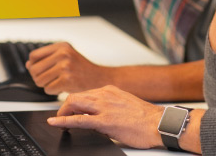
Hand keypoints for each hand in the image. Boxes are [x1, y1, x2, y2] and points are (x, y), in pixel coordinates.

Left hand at [27, 42, 109, 94]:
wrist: (99, 78)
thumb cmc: (82, 69)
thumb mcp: (66, 57)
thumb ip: (47, 59)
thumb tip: (28, 64)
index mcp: (62, 46)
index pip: (34, 56)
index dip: (34, 65)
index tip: (41, 70)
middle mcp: (63, 54)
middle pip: (34, 69)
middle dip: (39, 78)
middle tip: (50, 79)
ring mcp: (65, 66)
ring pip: (39, 80)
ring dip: (46, 85)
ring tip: (57, 82)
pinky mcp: (67, 80)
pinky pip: (48, 89)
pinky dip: (53, 91)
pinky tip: (63, 87)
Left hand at [47, 85, 164, 148]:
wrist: (160, 124)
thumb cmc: (147, 118)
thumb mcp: (125, 105)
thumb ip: (109, 107)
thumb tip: (95, 117)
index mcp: (110, 91)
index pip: (85, 93)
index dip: (73, 103)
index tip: (70, 111)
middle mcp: (105, 95)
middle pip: (75, 96)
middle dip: (64, 107)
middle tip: (61, 118)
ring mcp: (104, 107)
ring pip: (74, 103)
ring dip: (62, 113)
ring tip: (58, 122)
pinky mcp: (105, 121)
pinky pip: (79, 120)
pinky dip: (64, 121)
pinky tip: (56, 124)